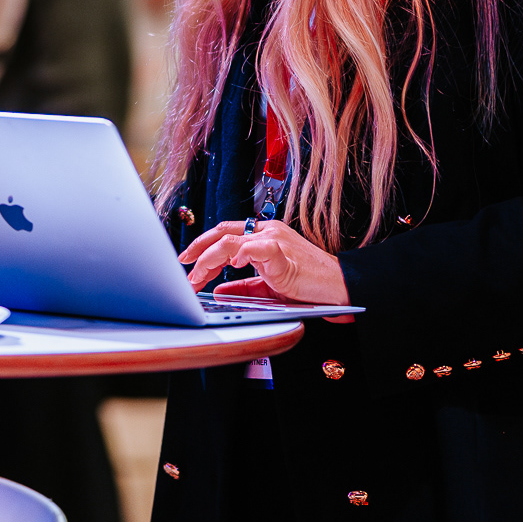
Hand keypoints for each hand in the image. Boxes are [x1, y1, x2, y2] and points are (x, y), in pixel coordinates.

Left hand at [180, 219, 351, 312]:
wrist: (339, 287)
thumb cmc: (309, 285)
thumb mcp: (269, 286)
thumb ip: (245, 286)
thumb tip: (219, 290)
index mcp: (263, 236)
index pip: (225, 233)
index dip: (203, 245)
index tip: (187, 261)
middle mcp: (267, 231)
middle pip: (222, 231)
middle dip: (197, 247)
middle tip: (183, 264)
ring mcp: (274, 239)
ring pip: (230, 239)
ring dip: (208, 258)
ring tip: (197, 276)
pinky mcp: (282, 252)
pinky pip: (256, 247)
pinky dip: (239, 254)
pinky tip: (231, 265)